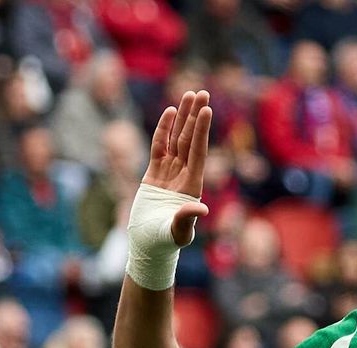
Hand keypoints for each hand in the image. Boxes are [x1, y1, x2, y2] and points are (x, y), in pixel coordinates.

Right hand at [143, 90, 211, 245]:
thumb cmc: (163, 242)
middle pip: (191, 140)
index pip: (199, 152)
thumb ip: (187, 218)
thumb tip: (201, 207)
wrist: (148, 246)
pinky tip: (170, 112)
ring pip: (177, 139)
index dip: (202, 130)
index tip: (207, 110)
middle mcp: (184, 176)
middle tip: (202, 92)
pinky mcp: (154, 175)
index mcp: (192, 186)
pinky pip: (160, 147)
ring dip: (183, 118)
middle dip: (196, 116)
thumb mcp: (177, 232)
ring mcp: (169, 173)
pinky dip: (164, 130)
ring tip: (189, 95)